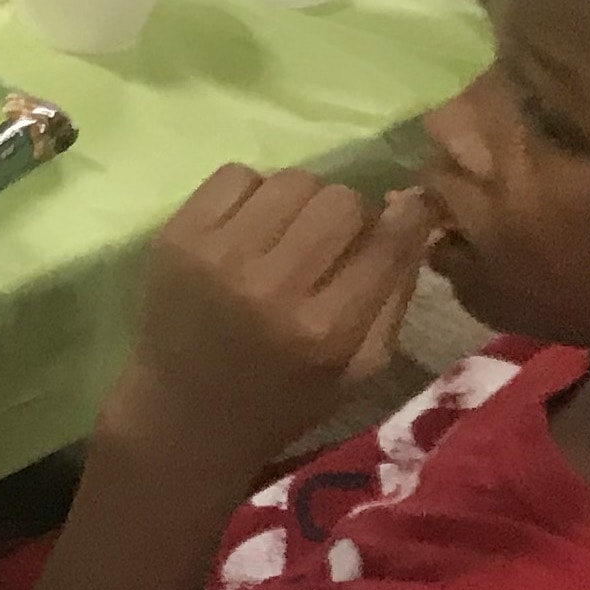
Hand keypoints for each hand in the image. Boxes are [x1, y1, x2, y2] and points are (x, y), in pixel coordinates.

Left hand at [103, 166, 440, 481]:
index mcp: (327, 329)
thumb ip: (394, 293)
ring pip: (290, 179)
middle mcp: (272, 286)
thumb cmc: (284, 400)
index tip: (410, 209)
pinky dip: (252, 193)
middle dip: (349, 215)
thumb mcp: (360, 368)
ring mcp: (218, 256)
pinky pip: (234, 175)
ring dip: (300, 201)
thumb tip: (414, 214)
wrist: (182, 414)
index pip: (387, 242)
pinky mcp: (176, 236)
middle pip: (340, 199)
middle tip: (333, 241)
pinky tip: (248, 227)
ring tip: (288, 234)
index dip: (408, 218)